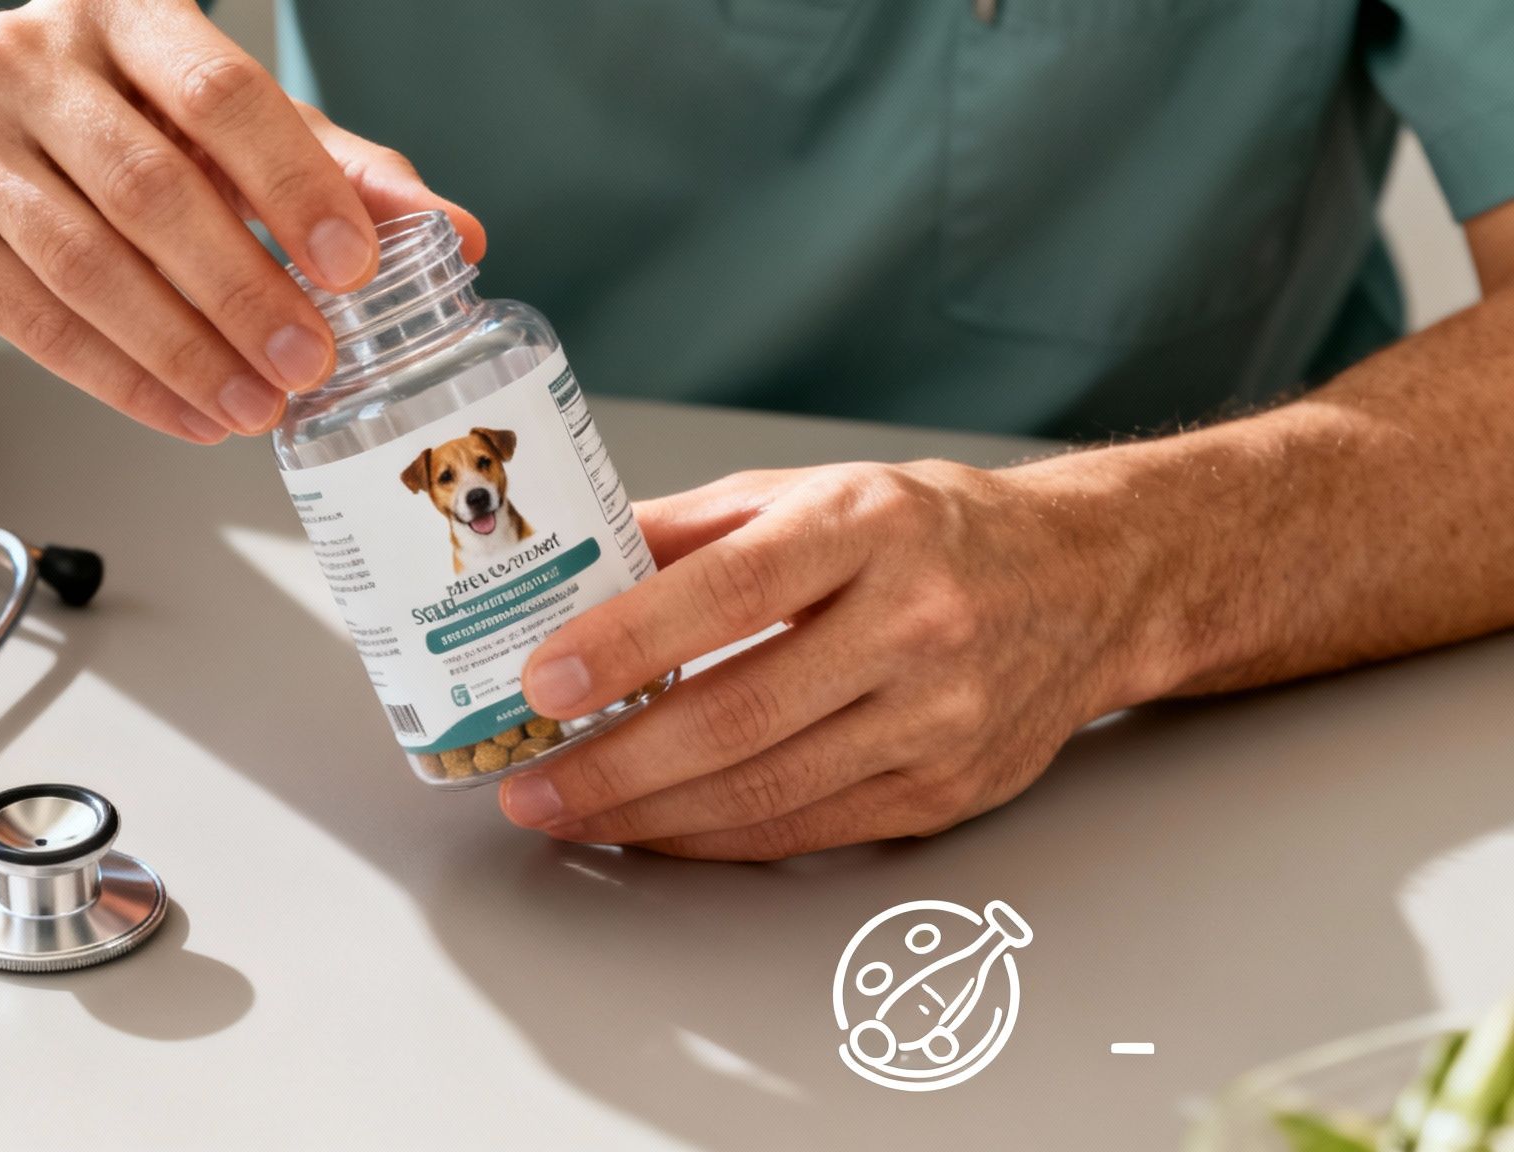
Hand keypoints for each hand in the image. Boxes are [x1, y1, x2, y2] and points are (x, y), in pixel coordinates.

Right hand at [0, 0, 484, 441]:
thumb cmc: (95, 120)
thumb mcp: (213, 123)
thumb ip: (329, 167)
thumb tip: (447, 232)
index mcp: (122, 12)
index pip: (222, 94)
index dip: (295, 185)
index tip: (354, 266)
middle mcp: (30, 61)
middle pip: (153, 190)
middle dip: (244, 290)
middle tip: (311, 361)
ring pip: (91, 266)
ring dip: (186, 351)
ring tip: (257, 405)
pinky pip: (39, 325)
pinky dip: (124, 382)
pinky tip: (188, 414)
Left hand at [500, 461, 1156, 859]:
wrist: (1089, 584)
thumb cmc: (934, 530)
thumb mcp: (813, 490)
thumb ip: (691, 528)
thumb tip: (570, 568)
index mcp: (867, 526)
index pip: (729, 590)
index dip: (626, 643)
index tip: (543, 681)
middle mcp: (913, 622)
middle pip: (740, 714)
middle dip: (615, 764)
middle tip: (531, 784)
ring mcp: (939, 717)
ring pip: (768, 790)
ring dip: (648, 815)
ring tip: (569, 814)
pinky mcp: (946, 790)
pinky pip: (807, 830)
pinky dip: (714, 838)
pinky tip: (652, 830)